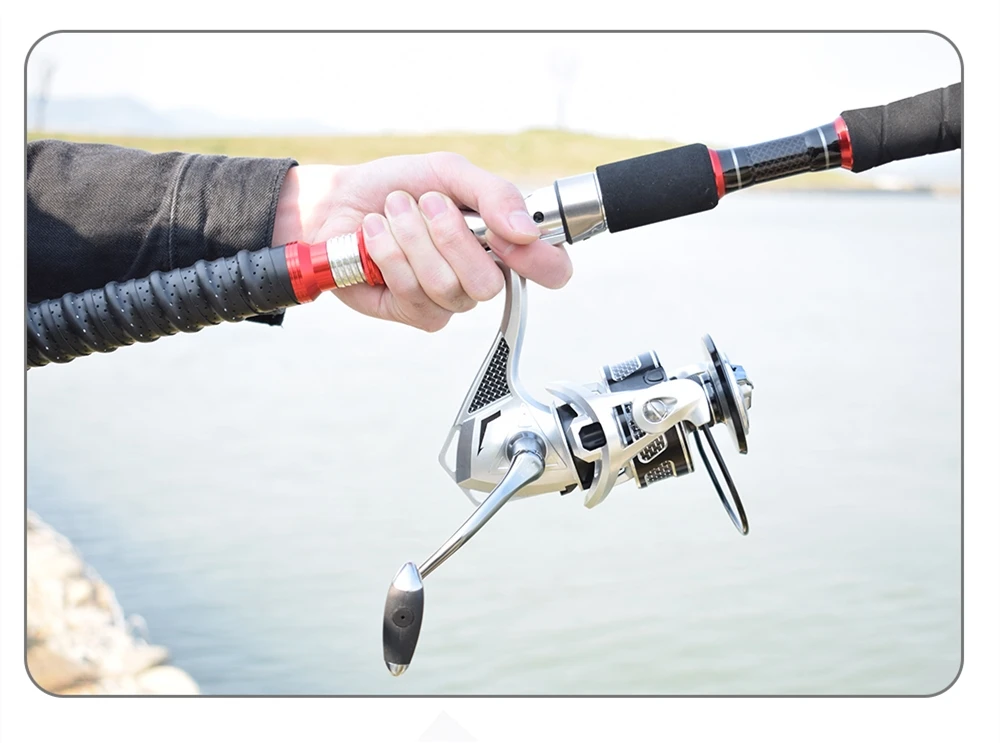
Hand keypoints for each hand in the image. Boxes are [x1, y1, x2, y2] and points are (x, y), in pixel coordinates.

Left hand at [271, 153, 572, 331]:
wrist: (337, 202)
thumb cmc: (397, 185)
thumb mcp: (448, 171)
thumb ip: (494, 194)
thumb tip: (526, 229)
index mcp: (503, 241)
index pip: (550, 268)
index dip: (541, 260)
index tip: (510, 235)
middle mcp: (482, 275)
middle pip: (490, 283)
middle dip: (450, 236)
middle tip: (426, 203)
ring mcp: (450, 299)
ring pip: (446, 286)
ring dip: (411, 238)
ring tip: (393, 212)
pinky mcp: (415, 313)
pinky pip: (412, 293)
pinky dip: (388, 254)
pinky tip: (375, 236)